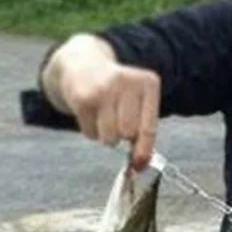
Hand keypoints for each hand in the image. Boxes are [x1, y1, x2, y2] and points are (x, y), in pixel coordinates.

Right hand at [43, 35, 160, 170]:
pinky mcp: (83, 98)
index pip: (149, 128)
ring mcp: (103, 88)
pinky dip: (91, 131)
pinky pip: (91, 134)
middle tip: (117, 122)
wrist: (83, 65)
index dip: (144, 149)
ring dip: (107, 136)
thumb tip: (140, 166)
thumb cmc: (119, 94)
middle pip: (127, 134)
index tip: (140, 163)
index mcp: (147, 83)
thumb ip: (144, 135)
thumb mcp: (139, 105)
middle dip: (122, 136)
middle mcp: (126, 81)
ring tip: (104, 117)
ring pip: (110, 137)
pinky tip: (91, 113)